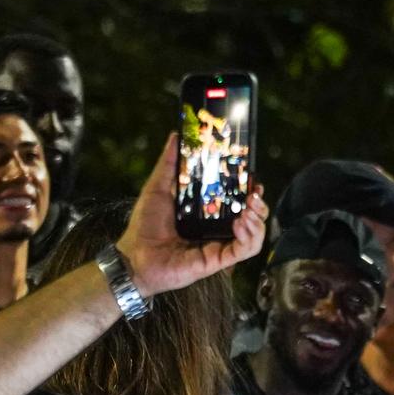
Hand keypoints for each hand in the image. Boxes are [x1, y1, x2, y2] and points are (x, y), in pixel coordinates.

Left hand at [116, 134, 268, 297]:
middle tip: (255, 192)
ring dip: (259, 218)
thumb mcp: (157, 188)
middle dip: (260, 203)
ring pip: (256, 232)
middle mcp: (219, 227)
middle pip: (254, 214)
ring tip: (249, 208)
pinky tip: (241, 223)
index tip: (252, 177)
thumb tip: (176, 134)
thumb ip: (168, 163)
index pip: (239, 199)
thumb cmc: (144, 226)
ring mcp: (221, 244)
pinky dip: (250, 236)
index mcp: (209, 211)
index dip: (250, 188)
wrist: (133, 257)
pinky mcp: (220, 259)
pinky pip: (247, 250)